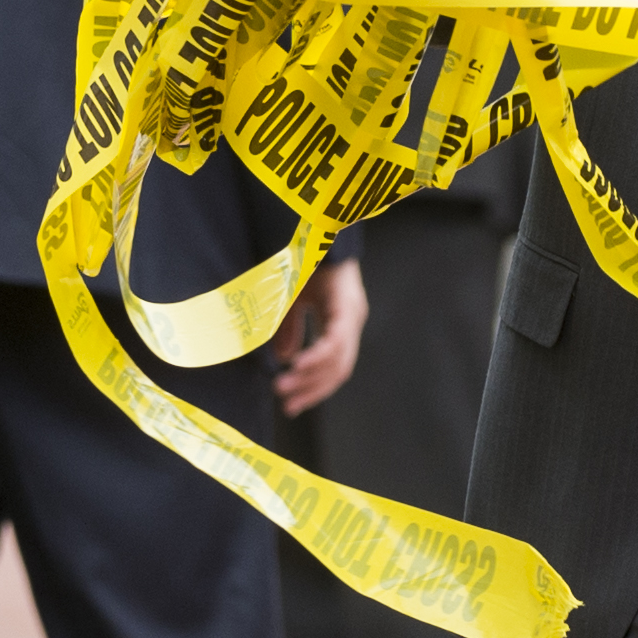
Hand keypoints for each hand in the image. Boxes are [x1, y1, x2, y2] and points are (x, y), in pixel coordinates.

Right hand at [270, 259, 367, 416]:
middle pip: (338, 370)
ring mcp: (352, 315)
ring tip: (285, 388)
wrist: (318, 229)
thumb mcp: (293, 300)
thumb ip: (291, 329)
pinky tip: (299, 365)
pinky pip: (336, 339)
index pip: (333, 367)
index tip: (293, 406)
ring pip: (338, 360)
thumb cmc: (307, 261)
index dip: (315, 388)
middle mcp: (351, 323)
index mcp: (342, 323)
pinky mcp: (347, 306)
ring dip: (311, 377)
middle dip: (313, 390)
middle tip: (288, 407)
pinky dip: (318, 355)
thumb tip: (285, 357)